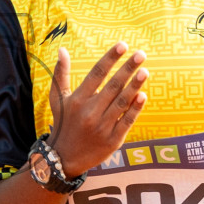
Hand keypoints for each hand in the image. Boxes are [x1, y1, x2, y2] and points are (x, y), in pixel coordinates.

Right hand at [47, 43, 149, 175]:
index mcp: (78, 100)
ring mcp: (102, 127)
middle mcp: (90, 112)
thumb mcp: (58, 99)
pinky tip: (144, 95)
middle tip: (141, 54)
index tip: (123, 45)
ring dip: (134, 86)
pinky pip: (126, 122)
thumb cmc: (63, 122)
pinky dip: (135, 109)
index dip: (110, 58)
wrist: (64, 158)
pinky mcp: (112, 140)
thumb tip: (62, 49)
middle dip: (127, 68)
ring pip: (121, 103)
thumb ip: (60, 74)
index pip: (96, 74)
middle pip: (112, 86)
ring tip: (145, 71)